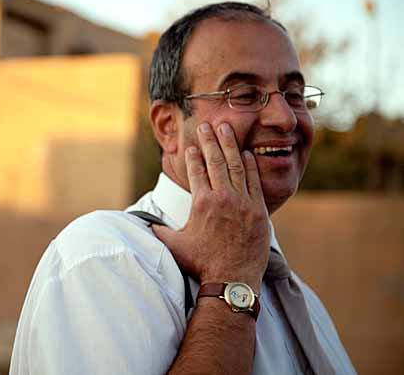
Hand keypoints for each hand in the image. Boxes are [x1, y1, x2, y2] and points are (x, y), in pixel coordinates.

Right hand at [153, 122, 269, 290]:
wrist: (232, 279)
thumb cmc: (201, 264)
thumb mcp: (175, 245)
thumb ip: (160, 231)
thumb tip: (146, 225)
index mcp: (201, 203)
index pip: (196, 170)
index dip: (193, 155)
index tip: (192, 145)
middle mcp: (223, 198)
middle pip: (216, 161)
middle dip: (210, 140)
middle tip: (207, 124)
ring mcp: (243, 202)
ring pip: (236, 166)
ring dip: (231, 145)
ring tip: (226, 129)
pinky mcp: (258, 210)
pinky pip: (254, 181)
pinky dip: (250, 165)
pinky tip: (247, 153)